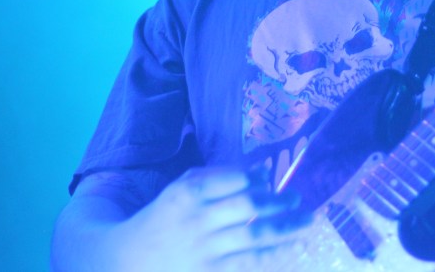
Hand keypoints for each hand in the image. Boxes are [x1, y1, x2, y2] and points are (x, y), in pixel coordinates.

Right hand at [107, 167, 307, 271]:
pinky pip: (250, 263)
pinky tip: (292, 248)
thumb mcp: (180, 189)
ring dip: (286, 227)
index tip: (271, 182)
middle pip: (248, 206)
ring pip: (254, 235)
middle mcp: (197, 219)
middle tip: (298, 199)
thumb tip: (263, 171)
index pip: (234, 180)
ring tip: (307, 221)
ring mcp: (204, 249)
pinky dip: (274, 255)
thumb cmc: (163, 218)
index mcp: (187, 193)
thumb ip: (218, 175)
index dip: (258, 180)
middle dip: (280, 202)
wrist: (127, 261)